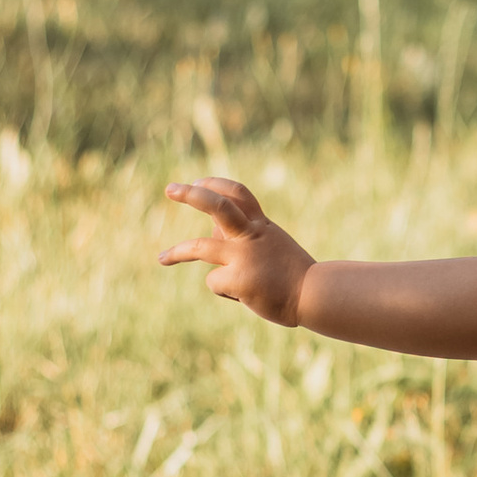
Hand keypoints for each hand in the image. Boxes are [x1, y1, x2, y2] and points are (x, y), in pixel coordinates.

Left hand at [159, 176, 314, 327]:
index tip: (198, 182)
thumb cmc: (293, 274)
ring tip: (161, 258)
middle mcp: (251, 235)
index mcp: (261, 225)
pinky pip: (215, 282)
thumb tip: (210, 234)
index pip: (237, 193)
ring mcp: (244, 256)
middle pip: (217, 206)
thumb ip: (244, 238)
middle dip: (192, 195)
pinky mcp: (238, 279)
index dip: (215, 184)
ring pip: (200, 247)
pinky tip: (244, 295)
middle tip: (170, 189)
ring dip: (177, 252)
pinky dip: (225, 290)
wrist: (315, 295)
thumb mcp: (272, 246)